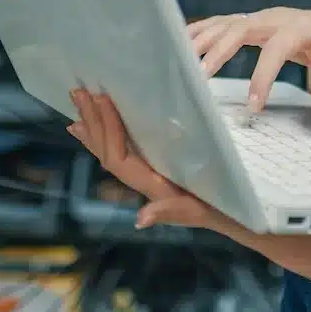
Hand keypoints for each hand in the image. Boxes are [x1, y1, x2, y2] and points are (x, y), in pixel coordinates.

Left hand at [67, 88, 230, 232]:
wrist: (232, 215)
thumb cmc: (218, 209)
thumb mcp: (196, 210)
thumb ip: (169, 211)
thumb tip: (140, 219)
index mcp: (148, 184)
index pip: (118, 156)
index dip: (108, 129)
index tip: (102, 100)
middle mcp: (140, 178)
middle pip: (108, 149)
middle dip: (93, 121)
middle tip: (78, 92)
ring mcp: (145, 172)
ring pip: (111, 147)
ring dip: (95, 124)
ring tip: (79, 101)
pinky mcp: (154, 166)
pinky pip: (123, 147)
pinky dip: (108, 132)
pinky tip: (100, 120)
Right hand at [189, 7, 310, 110]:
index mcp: (302, 26)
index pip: (277, 46)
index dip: (262, 74)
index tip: (253, 106)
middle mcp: (277, 17)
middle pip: (242, 28)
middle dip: (219, 52)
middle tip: (198, 80)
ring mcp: (263, 17)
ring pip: (227, 23)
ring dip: (202, 40)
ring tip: (178, 60)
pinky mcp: (253, 22)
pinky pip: (223, 23)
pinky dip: (200, 31)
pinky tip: (180, 43)